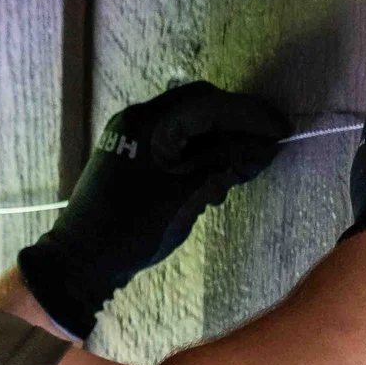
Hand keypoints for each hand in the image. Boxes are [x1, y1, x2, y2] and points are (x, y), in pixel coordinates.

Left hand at [19, 81, 288, 337]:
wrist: (83, 259)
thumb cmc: (133, 228)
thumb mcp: (187, 196)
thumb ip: (227, 165)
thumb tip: (267, 147)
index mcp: (149, 124)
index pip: (210, 105)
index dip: (250, 115)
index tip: (282, 130)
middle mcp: (139, 119)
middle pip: (200, 105)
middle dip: (238, 121)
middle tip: (270, 141)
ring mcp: (135, 135)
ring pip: (190, 122)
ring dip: (221, 138)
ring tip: (246, 166)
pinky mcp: (136, 154)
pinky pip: (177, 139)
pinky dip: (203, 151)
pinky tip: (218, 177)